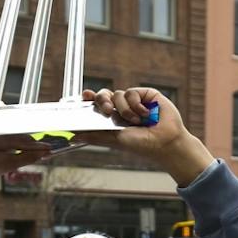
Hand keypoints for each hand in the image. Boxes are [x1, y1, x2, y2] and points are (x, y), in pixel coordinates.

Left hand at [90, 88, 214, 182]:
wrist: (165, 142)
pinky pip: (132, 92)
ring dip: (125, 109)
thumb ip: (94, 136)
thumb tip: (73, 136)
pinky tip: (145, 115)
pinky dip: (136, 104)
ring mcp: (134, 101)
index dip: (89, 99)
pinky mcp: (146, 95)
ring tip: (136, 121)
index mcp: (112, 118)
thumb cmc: (142, 145)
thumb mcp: (114, 140)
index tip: (84, 97)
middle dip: (103, 101)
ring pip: (118, 94)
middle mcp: (122, 108)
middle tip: (108, 111)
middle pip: (104, 95)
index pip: (97, 104)